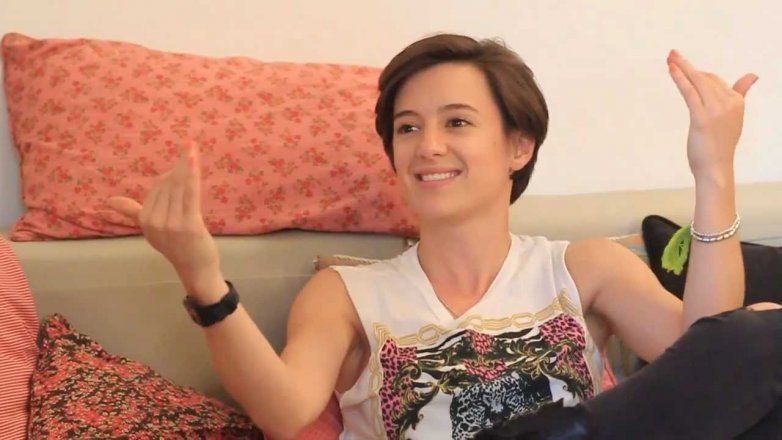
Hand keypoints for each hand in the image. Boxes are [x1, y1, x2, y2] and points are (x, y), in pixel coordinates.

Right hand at [106, 142, 222, 294]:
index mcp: (145, 220)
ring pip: (179, 186)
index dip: (170, 174)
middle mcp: (155, 222)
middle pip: (168, 184)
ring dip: (187, 165)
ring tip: (192, 148)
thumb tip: (108, 200)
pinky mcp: (190, 224)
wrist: (196, 268)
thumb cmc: (176, 246)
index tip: (183, 165)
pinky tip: (193, 158)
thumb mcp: (150, 228)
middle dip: (179, 167)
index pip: (157, 187)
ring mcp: (172, 224)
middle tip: (190, 150)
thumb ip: (132, 212)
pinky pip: (191, 193)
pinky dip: (192, 174)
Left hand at [667, 50, 757, 181]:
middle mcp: (729, 103)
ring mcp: (716, 110)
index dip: (698, 76)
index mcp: (737, 102)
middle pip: (705, 78)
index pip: (715, 81)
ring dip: (681, 66)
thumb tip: (753, 75)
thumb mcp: (732, 116)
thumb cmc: (719, 145)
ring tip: (669, 57)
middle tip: (672, 54)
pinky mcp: (701, 118)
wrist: (715, 168)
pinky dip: (680, 78)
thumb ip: (740, 94)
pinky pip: (689, 92)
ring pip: (697, 81)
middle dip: (687, 65)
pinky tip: (671, 69)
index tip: (682, 68)